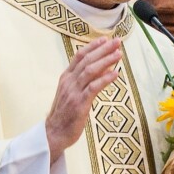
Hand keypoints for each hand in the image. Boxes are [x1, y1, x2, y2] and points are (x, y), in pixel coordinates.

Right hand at [45, 37, 121, 160]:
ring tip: (119, 54)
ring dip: (106, 60)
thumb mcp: (71, 93)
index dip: (93, 46)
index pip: (79, 56)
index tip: (105, 39)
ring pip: (90, 70)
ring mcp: (73, 92)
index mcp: (66, 77)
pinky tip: (115, 73)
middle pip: (87, 60)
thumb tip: (100, 69)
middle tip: (117, 42)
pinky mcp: (80, 103)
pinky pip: (93, 87)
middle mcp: (69, 81)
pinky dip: (105, 79)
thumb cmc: (64, 114)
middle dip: (103, 49)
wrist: (54, 133)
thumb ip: (82, 81)